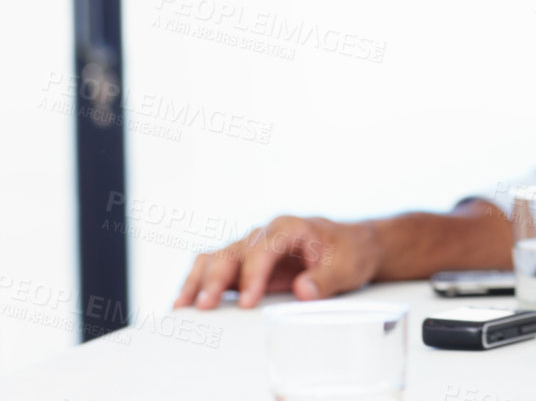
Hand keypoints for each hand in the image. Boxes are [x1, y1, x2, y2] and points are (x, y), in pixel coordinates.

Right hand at [174, 215, 380, 308]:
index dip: (253, 276)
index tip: (247, 302)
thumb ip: (325, 279)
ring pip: (218, 256)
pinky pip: (216, 265)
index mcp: (291, 228)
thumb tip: (303, 291)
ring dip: (200, 279)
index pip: (264, 250)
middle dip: (218, 279)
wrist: (352, 245)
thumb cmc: (349, 252)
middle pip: (234, 251)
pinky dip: (200, 280)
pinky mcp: (247, 261)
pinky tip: (186, 299)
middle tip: (206, 307)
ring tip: (183, 305)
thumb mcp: (347, 267)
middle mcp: (266, 233)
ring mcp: (253, 245)